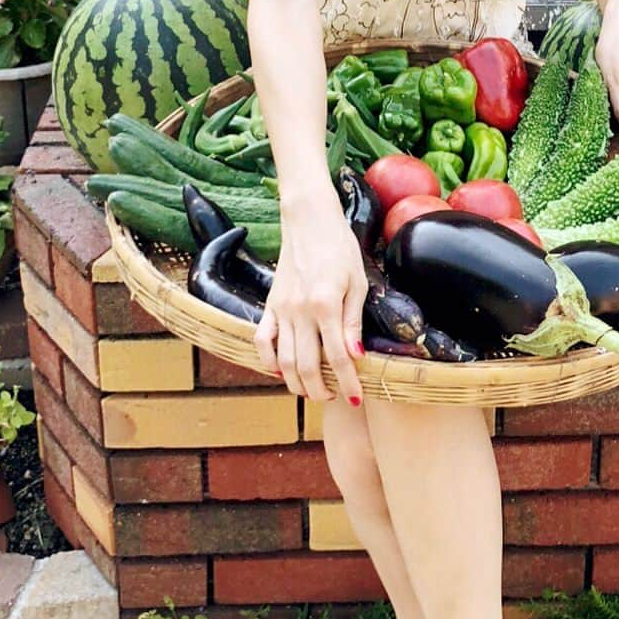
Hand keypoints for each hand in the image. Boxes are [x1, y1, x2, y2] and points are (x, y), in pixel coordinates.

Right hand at [253, 193, 365, 405]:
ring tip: (311, 391)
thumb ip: (353, 321)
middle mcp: (299, 311)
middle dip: (320, 390)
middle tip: (333, 397)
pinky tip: (280, 371)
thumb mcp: (357, 282)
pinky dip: (268, 360)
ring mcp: (281, 309)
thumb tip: (357, 356)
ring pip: (282, 360)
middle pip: (305, 366)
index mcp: (325, 305)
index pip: (337, 356)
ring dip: (296, 382)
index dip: (347, 381)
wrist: (309, 221)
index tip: (356, 397)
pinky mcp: (270, 304)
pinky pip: (262, 340)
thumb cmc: (340, 247)